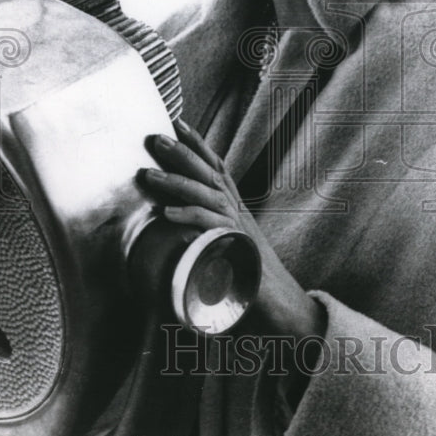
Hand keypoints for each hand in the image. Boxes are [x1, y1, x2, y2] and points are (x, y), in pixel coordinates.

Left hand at [138, 119, 324, 344]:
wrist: (287, 312)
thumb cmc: (253, 285)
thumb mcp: (229, 250)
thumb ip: (208, 236)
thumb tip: (180, 235)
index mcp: (237, 210)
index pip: (218, 168)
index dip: (199, 144)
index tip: (178, 123)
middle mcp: (240, 214)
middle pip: (211, 174)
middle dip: (183, 153)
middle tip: (155, 137)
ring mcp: (242, 231)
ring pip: (209, 196)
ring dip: (177, 182)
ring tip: (148, 174)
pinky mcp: (241, 252)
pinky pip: (213, 229)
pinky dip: (190, 218)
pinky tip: (167, 214)